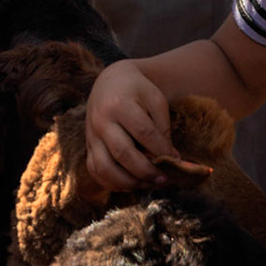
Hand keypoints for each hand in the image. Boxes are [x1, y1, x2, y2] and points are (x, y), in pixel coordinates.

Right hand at [84, 60, 180, 191]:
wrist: (110, 82)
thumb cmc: (138, 91)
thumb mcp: (155, 99)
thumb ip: (163, 128)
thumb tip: (172, 160)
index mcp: (119, 103)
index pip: (143, 133)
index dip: (162, 150)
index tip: (177, 161)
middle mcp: (101, 120)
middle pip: (122, 153)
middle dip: (146, 171)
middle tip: (164, 179)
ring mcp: (91, 135)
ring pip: (104, 167)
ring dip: (129, 182)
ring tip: (148, 183)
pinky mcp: (88, 145)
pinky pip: (95, 171)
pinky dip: (112, 183)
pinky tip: (131, 183)